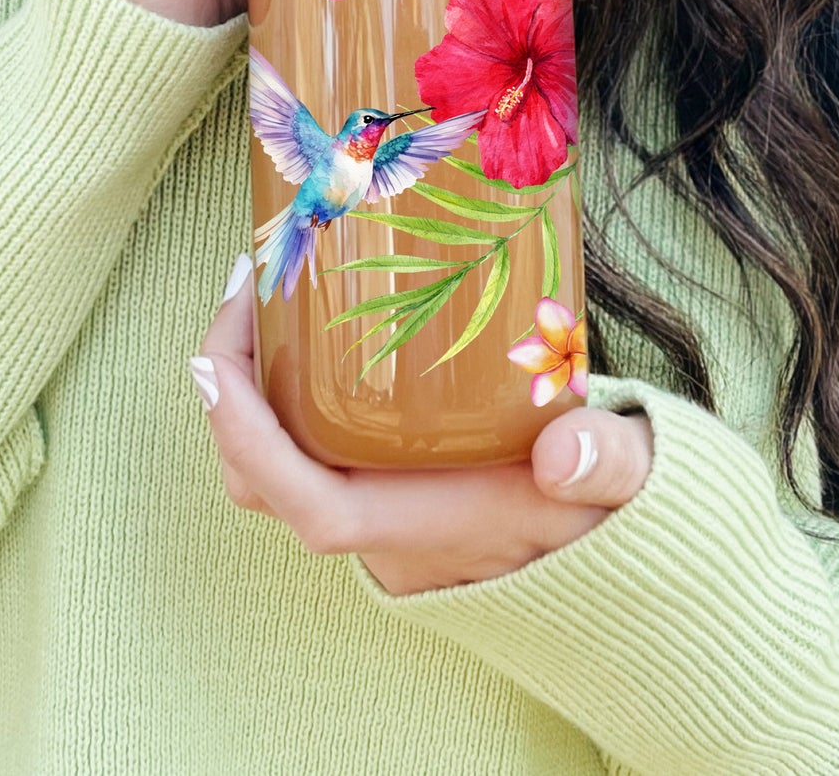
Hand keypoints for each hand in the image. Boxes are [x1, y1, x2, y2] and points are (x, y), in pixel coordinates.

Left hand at [190, 255, 654, 596]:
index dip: (246, 437)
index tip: (216, 357)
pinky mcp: (380, 488)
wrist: (612, 554)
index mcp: (422, 528)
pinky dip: (285, 391)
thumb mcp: (622, 481)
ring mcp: (374, 511)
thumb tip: (568, 449)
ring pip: (274, 461)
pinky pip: (304, 446)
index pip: (306, 503)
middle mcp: (380, 529)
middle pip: (262, 478)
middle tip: (252, 284)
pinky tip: (315, 325)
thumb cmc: (606, 516)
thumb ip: (608, 463)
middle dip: (230, 388)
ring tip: (274, 291)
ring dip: (252, 384)